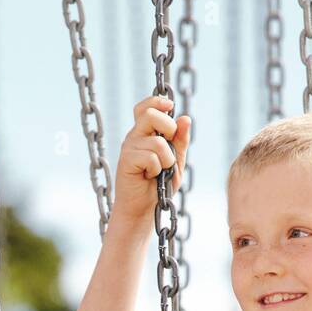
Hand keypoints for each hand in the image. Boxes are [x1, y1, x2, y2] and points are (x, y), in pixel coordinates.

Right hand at [111, 94, 190, 227]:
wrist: (142, 209)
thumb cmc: (158, 186)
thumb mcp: (176, 160)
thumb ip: (180, 141)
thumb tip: (185, 118)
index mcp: (145, 133)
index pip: (146, 106)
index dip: (157, 101)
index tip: (170, 106)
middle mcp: (135, 136)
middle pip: (151, 114)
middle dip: (169, 128)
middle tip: (170, 148)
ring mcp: (129, 148)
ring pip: (158, 141)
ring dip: (167, 159)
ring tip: (160, 171)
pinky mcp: (126, 160)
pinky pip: (151, 157)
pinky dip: (157, 169)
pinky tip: (150, 177)